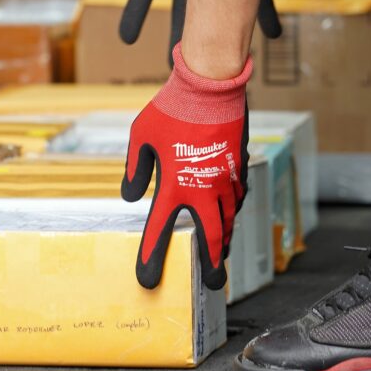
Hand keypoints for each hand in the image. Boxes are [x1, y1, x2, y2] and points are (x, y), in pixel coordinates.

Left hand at [122, 43, 251, 290]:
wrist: (210, 85)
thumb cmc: (171, 109)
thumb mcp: (141, 137)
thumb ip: (135, 170)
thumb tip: (132, 195)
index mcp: (175, 186)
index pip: (160, 230)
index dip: (152, 257)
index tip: (148, 280)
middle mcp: (204, 189)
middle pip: (211, 238)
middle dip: (212, 264)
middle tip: (212, 284)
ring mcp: (226, 180)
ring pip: (229, 220)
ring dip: (226, 241)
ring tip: (223, 258)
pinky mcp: (239, 167)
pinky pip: (238, 198)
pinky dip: (233, 212)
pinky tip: (229, 215)